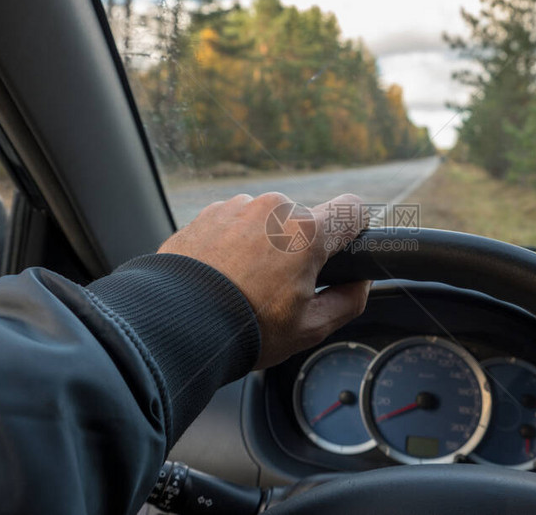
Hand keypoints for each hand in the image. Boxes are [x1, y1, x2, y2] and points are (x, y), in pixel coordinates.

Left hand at [158, 192, 370, 368]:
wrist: (175, 324)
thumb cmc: (245, 329)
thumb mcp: (310, 329)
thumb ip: (348, 301)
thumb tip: (360, 283)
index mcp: (306, 232)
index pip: (353, 209)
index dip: (354, 230)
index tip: (343, 251)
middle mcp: (273, 207)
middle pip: (304, 221)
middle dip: (299, 248)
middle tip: (280, 287)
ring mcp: (236, 206)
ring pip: (267, 221)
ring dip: (264, 243)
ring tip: (244, 284)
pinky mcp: (207, 213)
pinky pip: (234, 223)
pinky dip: (234, 243)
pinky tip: (222, 275)